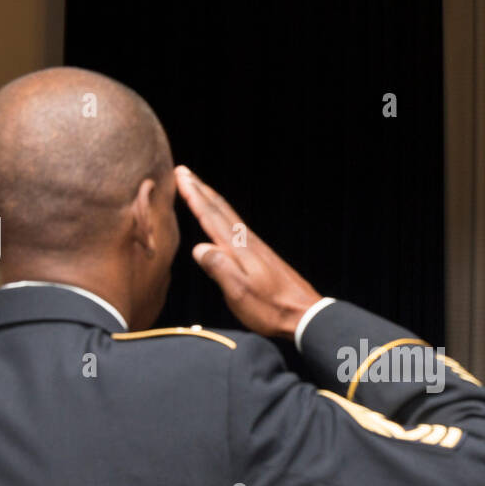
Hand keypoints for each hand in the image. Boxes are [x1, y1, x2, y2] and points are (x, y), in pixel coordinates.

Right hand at [174, 165, 321, 338]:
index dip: (194, 195)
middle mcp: (247, 242)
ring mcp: (256, 247)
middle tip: (184, 171)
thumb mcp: (239, 293)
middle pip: (220, 209)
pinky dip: (223, 216)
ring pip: (229, 216)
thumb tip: (198, 247)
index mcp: (239, 249)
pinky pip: (236, 227)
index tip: (180, 175)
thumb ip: (219, 269)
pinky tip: (222, 220)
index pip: (211, 216)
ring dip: (211, 199)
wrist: (304, 315)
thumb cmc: (271, 309)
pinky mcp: (262, 256)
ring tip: (199, 188)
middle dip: (200, 189)